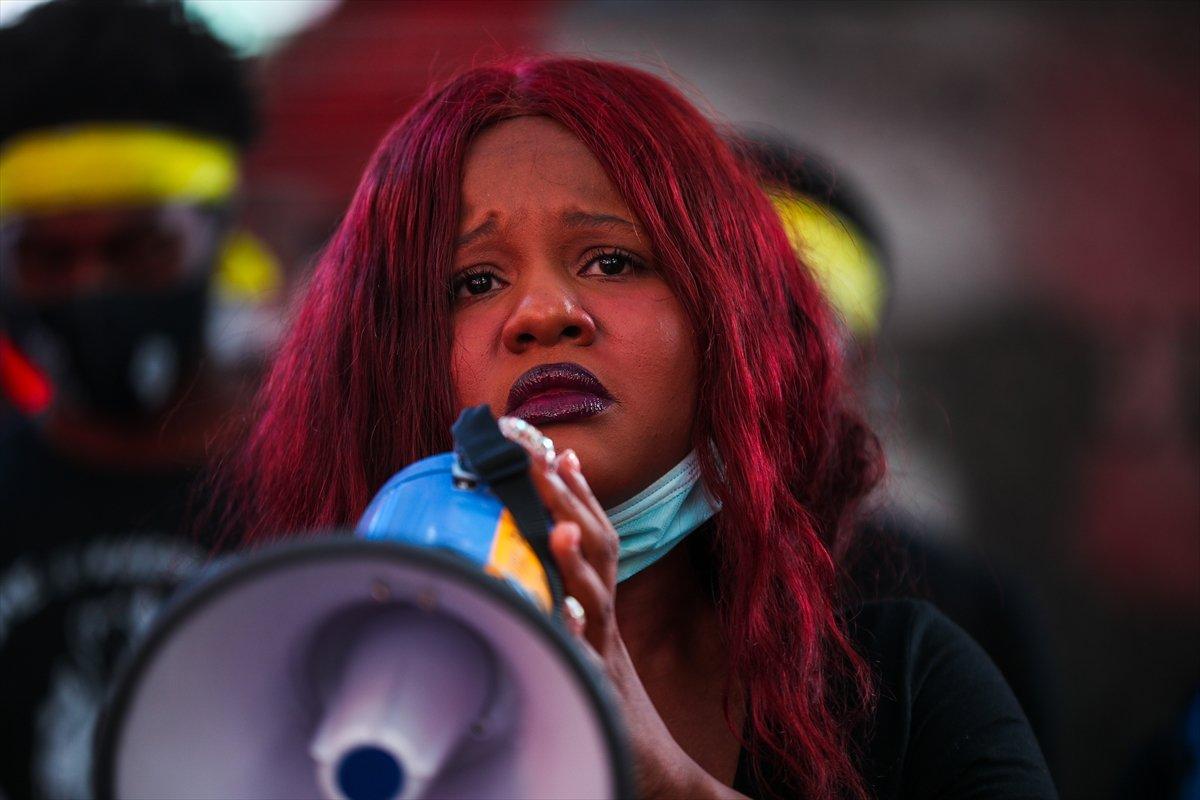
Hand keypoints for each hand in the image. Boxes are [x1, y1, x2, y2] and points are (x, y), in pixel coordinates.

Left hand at [527, 447, 746, 799]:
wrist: (656, 771)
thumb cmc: (612, 705)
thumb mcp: (590, 646)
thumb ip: (573, 608)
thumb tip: (545, 574)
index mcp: (602, 607)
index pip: (595, 538)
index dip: (579, 494)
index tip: (559, 450)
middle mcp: (607, 622)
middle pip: (597, 551)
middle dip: (570, 500)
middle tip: (545, 454)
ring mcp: (606, 656)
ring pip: (596, 598)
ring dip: (577, 560)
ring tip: (556, 524)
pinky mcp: (602, 694)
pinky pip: (588, 660)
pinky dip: (578, 633)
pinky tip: (566, 611)